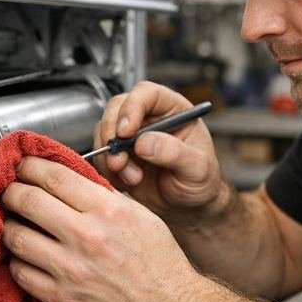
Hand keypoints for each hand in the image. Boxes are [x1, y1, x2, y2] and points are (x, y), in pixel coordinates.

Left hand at [0, 156, 207, 301]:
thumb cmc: (160, 265)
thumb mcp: (140, 215)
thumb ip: (104, 196)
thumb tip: (70, 180)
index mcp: (108, 210)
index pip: (53, 176)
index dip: (29, 166)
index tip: (23, 167)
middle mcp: (87, 236)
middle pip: (26, 200)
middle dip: (10, 192)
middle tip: (10, 192)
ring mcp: (71, 269)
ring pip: (16, 237)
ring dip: (8, 227)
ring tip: (14, 225)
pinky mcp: (62, 299)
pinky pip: (21, 273)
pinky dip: (17, 261)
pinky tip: (26, 257)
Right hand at [92, 81, 225, 222]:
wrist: (188, 208)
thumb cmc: (201, 181)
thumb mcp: (198, 168)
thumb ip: (174, 153)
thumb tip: (144, 143)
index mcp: (173, 110)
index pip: (147, 94)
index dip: (132, 107)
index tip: (126, 132)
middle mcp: (149, 118)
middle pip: (117, 107)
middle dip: (112, 133)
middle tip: (119, 160)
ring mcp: (131, 136)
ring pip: (104, 131)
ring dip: (110, 156)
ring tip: (132, 178)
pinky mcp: (118, 154)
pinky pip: (100, 155)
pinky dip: (106, 170)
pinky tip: (126, 183)